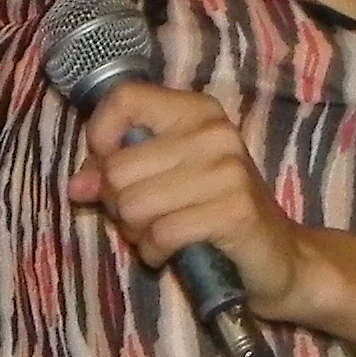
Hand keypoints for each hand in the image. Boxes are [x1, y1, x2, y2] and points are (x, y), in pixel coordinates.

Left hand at [64, 80, 308, 312]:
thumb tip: (77, 186)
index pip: (123, 99)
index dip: (100, 138)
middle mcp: (214, 131)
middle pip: (119, 167)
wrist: (279, 257)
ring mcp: (227, 170)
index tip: (109, 168)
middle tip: (141, 219)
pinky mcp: (235, 211)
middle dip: (117, 205)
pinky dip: (155, 252)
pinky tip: (169, 253)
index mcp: (196, 110)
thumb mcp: (163, 181)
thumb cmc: (213, 213)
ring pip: (135, 205)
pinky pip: (161, 233)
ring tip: (157, 236)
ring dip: (136, 233)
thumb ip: (117, 173)